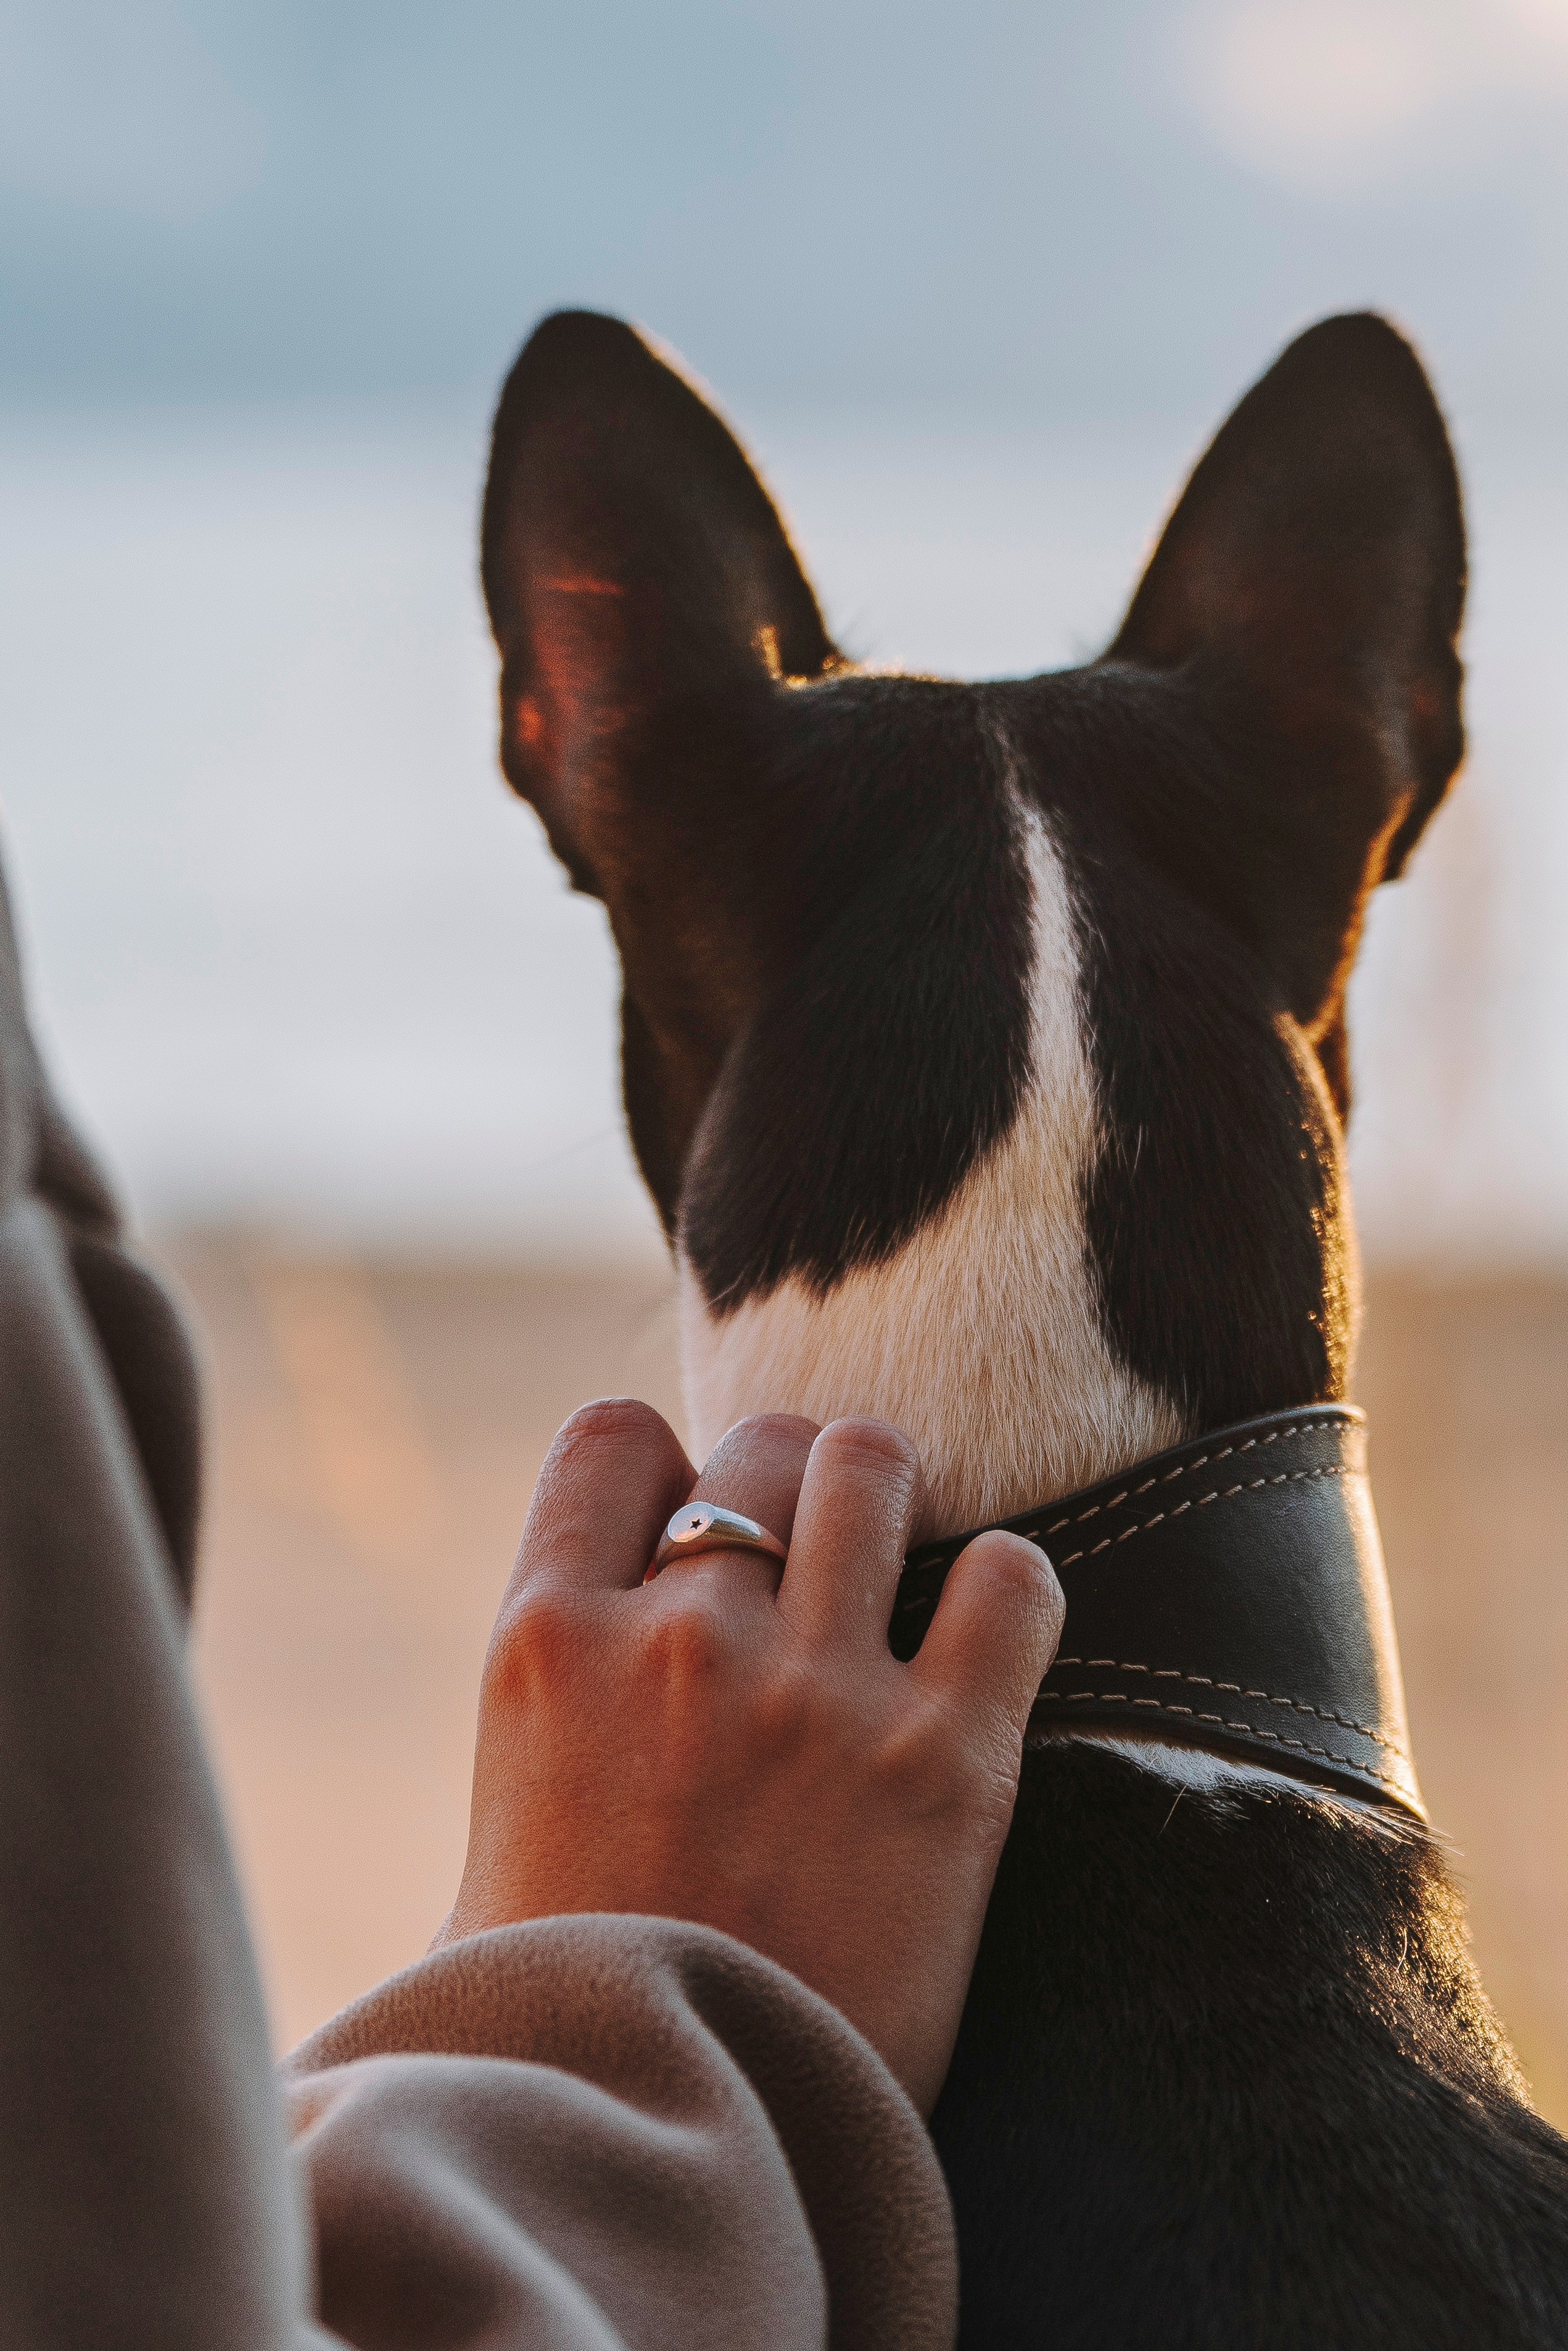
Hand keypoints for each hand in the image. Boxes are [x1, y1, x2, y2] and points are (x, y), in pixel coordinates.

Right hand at [435, 1399, 1062, 2112]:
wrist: (664, 2149)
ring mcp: (811, 1692)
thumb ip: (550, 1707)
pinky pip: (1010, 1580)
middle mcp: (676, 1641)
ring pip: (874, 1468)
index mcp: (546, 1647)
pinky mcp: (943, 1761)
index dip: (667, 1463)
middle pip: (763, 1446)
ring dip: (892, 1505)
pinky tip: (985, 1633)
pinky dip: (1009, 1587)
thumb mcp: (496, 1831)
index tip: (694, 1519)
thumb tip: (589, 1635)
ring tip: (901, 1573)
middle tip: (817, 1560)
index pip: (613, 1436)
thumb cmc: (568, 2009)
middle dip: (794, 1483)